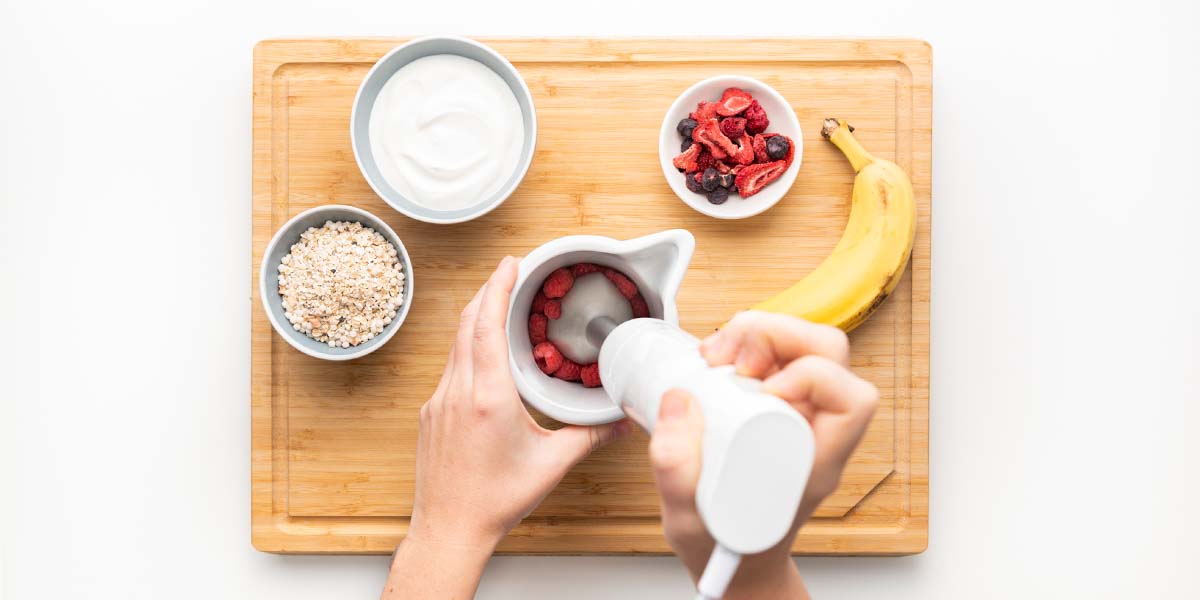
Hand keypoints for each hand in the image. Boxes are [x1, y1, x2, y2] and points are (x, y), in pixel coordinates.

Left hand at [383, 257, 629, 599]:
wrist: (449, 529)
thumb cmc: (494, 501)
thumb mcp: (551, 465)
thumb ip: (588, 437)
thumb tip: (620, 422)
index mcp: (488, 397)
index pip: (487, 326)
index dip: (498, 288)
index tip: (510, 264)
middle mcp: (457, 392)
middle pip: (468, 324)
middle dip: (488, 291)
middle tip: (509, 272)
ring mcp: (439, 401)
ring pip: (456, 344)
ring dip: (476, 317)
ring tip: (498, 302)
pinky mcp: (432, 412)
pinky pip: (450, 366)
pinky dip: (467, 345)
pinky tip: (483, 351)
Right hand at [649, 311, 878, 597]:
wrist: (735, 558)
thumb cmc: (725, 545)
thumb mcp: (689, 521)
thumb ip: (675, 469)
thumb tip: (677, 400)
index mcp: (816, 463)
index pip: (853, 401)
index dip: (813, 377)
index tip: (763, 391)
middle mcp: (816, 431)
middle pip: (830, 353)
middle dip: (779, 335)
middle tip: (732, 356)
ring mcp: (800, 412)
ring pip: (806, 344)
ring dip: (760, 333)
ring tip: (717, 354)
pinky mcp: (778, 401)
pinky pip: (779, 354)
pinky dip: (747, 343)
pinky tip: (716, 360)